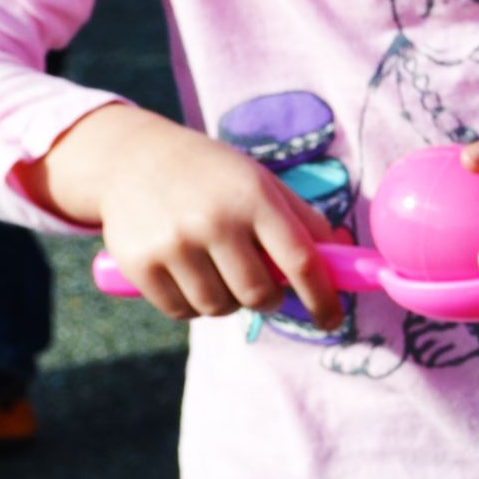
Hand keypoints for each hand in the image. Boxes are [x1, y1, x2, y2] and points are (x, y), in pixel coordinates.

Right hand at [20, 104, 344, 327]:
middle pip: (259, 295)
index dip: (322, 299)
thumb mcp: (261, 183)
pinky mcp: (140, 264)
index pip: (301, 262)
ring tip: (219, 273)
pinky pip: (181, 311)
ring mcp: (174, 244)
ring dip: (228, 302)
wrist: (133, 158)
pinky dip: (192, 305)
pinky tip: (190, 277)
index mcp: (254, 199)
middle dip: (268, 299)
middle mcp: (215, 221)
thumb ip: (304, 221)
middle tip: (262, 286)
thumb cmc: (213, 176)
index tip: (332, 320)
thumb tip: (345, 257)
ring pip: (219, 308)